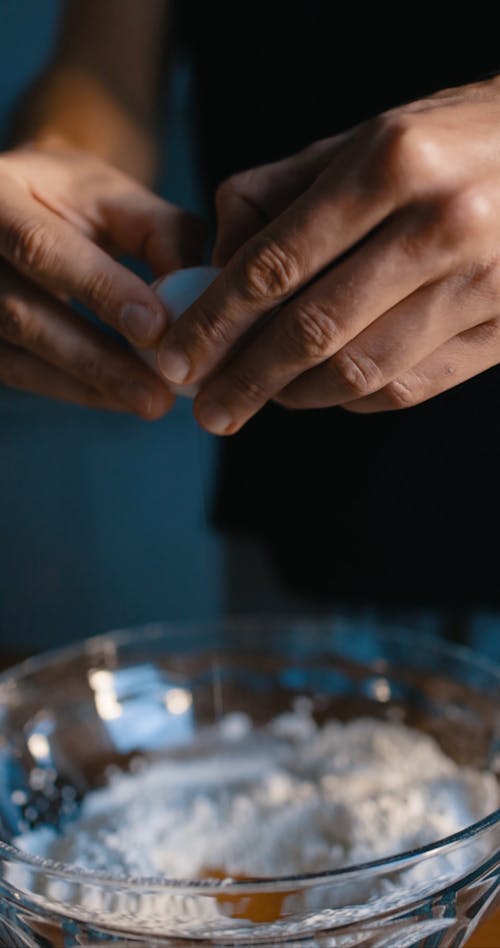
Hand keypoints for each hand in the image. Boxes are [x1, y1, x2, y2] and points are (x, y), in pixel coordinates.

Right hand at [0, 143, 203, 416]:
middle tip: (157, 395)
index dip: (99, 290)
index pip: (41, 248)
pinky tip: (120, 398)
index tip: (155, 328)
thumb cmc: (71, 199)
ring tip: (150, 402)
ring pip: (20, 358)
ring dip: (90, 386)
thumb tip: (192, 290)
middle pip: (23, 315)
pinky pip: (23, 376)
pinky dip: (77, 390)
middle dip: (96, 359)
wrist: (15, 213)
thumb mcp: (114, 195)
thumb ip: (159, 232)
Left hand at [156, 77, 499, 432]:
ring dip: (296, 395)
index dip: (215, 323)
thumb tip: (210, 269)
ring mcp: (480, 282)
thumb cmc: (440, 146)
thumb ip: (274, 196)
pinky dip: (353, 399)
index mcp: (390, 163)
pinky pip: (407, 388)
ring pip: (360, 372)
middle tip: (209, 409)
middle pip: (313, 331)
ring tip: (265, 394)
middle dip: (246, 379)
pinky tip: (327, 389)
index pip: (276, 264)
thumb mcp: (357, 141)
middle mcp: (439, 223)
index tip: (177, 361)